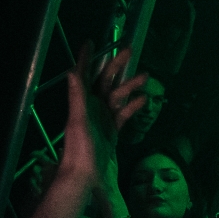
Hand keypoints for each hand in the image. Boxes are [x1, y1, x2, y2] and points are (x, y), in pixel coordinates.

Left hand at [59, 43, 143, 191]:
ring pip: (118, 96)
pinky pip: (123, 114)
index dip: (86, 58)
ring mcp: (102, 118)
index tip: (90, 43)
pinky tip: (144, 100)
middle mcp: (91, 107)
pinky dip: (133, 106)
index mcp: (82, 102)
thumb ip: (77, 96)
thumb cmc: (79, 148)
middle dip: (116, 65)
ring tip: (146, 75)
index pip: (83, 74)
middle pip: (105, 81)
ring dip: (130, 85)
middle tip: (129, 50)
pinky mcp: (111, 130)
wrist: (84, 175)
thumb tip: (72, 71)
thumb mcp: (78, 120)